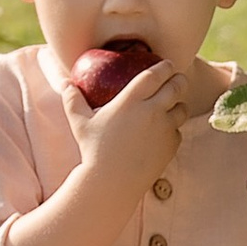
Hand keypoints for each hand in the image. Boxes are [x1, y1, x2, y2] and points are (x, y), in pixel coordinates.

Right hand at [58, 57, 184, 199]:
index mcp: (131, 100)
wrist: (113, 181)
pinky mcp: (171, 146)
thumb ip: (73, 100)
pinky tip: (164, 131)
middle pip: (176, 87)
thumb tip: (65, 83)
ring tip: (173, 104)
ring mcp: (165, 128)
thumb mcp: (80, 123)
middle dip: (179, 80)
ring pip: (181, 109)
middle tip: (177, 79)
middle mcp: (152, 111)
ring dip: (179, 104)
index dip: (164, 66)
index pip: (155, 75)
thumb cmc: (93, 150)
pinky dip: (172, 129)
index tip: (167, 64)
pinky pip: (177, 132)